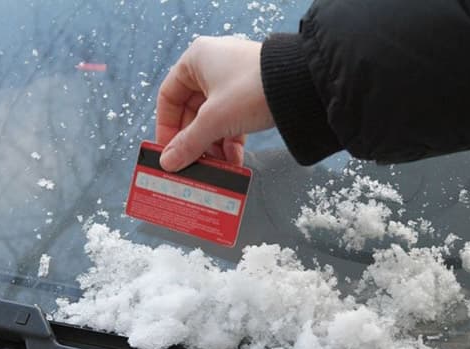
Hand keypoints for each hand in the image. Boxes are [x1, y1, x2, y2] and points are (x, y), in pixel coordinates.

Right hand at [156, 36, 274, 170]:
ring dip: (213, 145)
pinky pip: (233, 120)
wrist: (303, 85)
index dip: (166, 127)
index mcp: (196, 60)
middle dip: (194, 141)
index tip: (169, 151)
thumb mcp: (215, 119)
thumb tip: (168, 163)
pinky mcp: (251, 94)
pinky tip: (234, 161)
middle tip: (193, 165)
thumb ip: (189, 142)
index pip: (169, 97)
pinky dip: (231, 141)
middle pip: (191, 111)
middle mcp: (212, 66)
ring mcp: (233, 80)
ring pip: (214, 119)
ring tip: (217, 167)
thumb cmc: (253, 88)